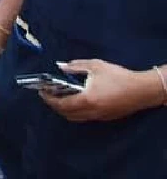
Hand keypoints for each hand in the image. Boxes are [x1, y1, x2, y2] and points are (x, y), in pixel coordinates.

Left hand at [42, 60, 165, 121]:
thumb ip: (75, 66)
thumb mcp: (95, 66)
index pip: (61, 105)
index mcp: (86, 100)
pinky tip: (77, 101)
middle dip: (55, 106)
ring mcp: (99, 117)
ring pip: (77, 118)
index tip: (42, 92)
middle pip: (67, 114)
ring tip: (61, 98)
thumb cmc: (118, 76)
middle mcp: (91, 112)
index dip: (49, 99)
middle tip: (49, 95)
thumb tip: (60, 66)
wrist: (142, 90)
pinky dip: (77, 112)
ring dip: (66, 110)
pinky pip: (86, 117)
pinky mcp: (106, 118)